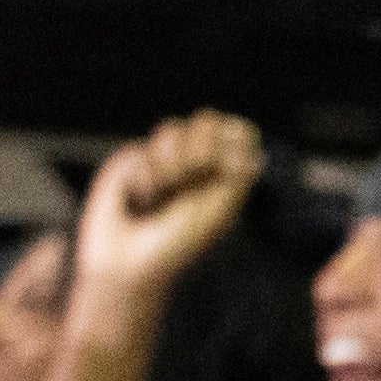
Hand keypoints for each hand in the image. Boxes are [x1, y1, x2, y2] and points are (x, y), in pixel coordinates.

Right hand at [70, 111, 262, 329]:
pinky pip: (142, 150)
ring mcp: (163, 157)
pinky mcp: (133, 160)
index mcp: (223, 172)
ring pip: (173, 128)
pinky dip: (145, 178)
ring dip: (170, 166)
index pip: (238, 133)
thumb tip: (252, 153)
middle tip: (191, 174)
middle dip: (201, 146)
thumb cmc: (178, 244)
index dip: (235, 133)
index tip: (227, 156)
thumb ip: (235, 178)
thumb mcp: (217, 213)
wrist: (128, 260)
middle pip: (207, 120)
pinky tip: (140, 200)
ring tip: (162, 197)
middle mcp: (195, 160)